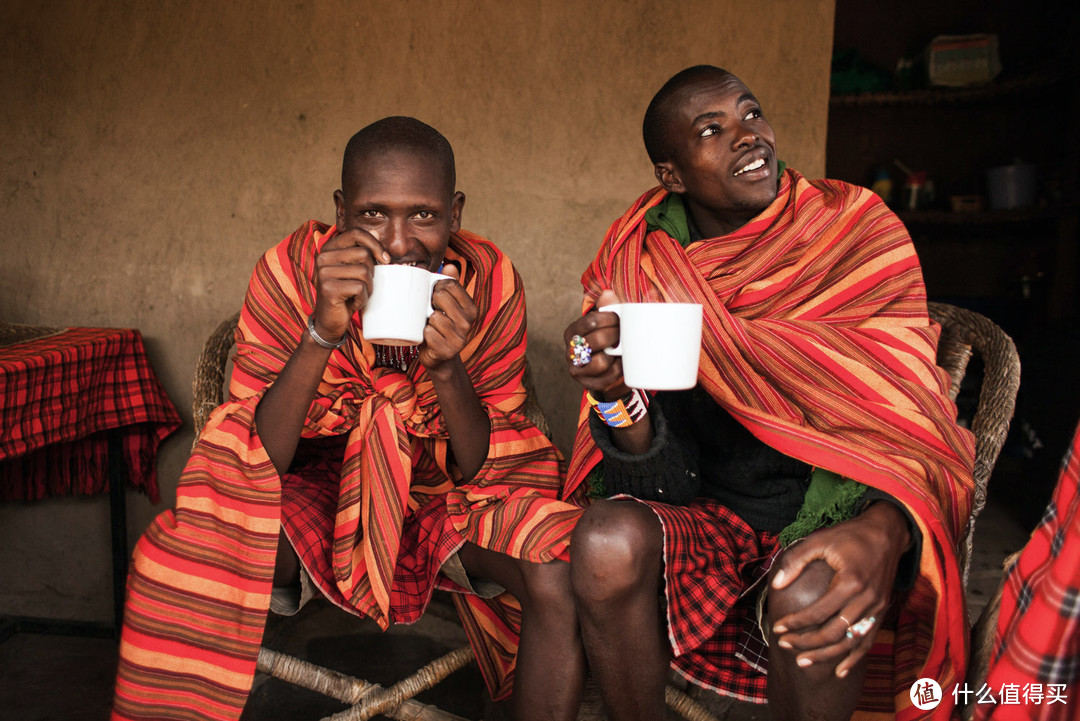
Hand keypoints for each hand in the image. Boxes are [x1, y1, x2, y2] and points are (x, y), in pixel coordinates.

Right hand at [312, 228, 389, 341]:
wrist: (331, 320)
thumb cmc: (346, 292)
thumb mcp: (354, 269)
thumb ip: (362, 250)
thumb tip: (376, 230)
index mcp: (329, 248)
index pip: (356, 233)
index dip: (375, 244)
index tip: (385, 259)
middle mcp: (323, 257)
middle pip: (363, 254)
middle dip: (371, 272)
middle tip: (361, 285)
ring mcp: (324, 272)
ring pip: (364, 272)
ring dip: (367, 287)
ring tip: (356, 294)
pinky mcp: (328, 288)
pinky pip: (360, 288)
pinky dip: (362, 298)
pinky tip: (352, 302)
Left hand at [419, 264, 477, 372]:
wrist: (438, 356)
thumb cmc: (441, 326)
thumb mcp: (448, 304)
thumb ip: (451, 284)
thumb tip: (450, 265)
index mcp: (472, 309)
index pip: (451, 285)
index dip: (438, 287)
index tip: (436, 297)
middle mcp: (469, 323)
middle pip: (441, 297)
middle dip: (431, 302)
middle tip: (431, 312)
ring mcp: (459, 338)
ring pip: (434, 316)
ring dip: (427, 321)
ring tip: (430, 326)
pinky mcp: (447, 351)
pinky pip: (428, 333)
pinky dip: (424, 335)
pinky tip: (428, 338)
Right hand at [564, 290, 630, 398]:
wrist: (604, 367)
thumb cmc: (606, 338)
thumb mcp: (605, 321)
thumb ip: (607, 307)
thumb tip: (608, 294)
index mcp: (572, 332)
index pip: (592, 321)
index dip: (611, 319)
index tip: (620, 319)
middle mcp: (570, 351)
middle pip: (598, 340)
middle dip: (616, 336)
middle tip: (623, 334)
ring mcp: (576, 369)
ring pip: (601, 362)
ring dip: (616, 355)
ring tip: (620, 350)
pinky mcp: (587, 384)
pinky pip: (608, 378)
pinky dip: (618, 370)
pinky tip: (620, 363)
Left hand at [769, 502, 910, 677]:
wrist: (886, 534)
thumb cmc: (850, 536)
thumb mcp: (820, 540)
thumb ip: (796, 561)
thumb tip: (776, 584)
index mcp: (850, 582)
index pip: (818, 612)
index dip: (796, 623)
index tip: (777, 628)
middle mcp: (866, 600)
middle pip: (833, 632)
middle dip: (806, 642)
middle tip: (784, 646)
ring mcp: (877, 608)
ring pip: (850, 642)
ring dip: (826, 655)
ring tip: (802, 661)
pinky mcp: (882, 612)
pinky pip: (868, 641)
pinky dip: (854, 658)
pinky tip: (839, 671)